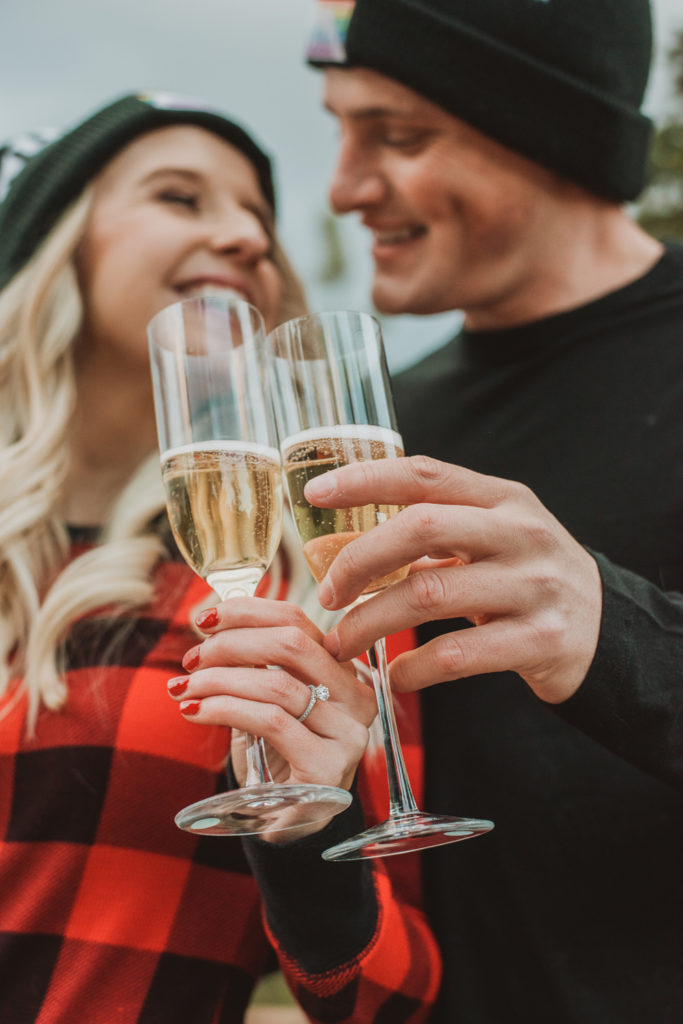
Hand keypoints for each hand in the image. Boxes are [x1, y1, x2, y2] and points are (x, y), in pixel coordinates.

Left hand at [170, 597, 376, 804]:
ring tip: (185, 687)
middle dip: (231, 643)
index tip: (205, 617)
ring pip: (276, 684)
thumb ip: (255, 663)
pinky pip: (270, 722)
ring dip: (219, 679)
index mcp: (344, 672)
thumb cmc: (274, 756)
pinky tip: (194, 711)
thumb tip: (212, 621)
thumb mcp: (266, 701)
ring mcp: (348, 735)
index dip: (248, 612)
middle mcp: (357, 699)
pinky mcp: (328, 769)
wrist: (287, 824)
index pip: (299, 622)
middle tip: (192, 657)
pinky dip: (223, 709)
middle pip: (292, 645)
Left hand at [304, 455, 601, 704]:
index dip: (364, 480)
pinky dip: (413, 668)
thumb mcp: (493, 538)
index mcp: (503, 498)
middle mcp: (521, 533)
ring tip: (343, 641)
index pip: (424, 474)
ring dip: (370, 621)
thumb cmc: (526, 578)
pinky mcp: (540, 640)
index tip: (315, 493)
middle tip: (328, 592)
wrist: (605, 631)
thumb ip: (434, 534)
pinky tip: (395, 675)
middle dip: (359, 559)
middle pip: (420, 527)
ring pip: (429, 594)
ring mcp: (534, 586)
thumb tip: (342, 546)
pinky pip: (457, 654)